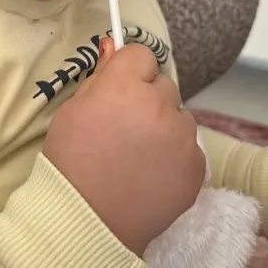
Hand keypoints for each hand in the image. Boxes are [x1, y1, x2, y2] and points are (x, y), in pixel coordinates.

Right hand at [43, 37, 205, 255]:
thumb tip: (113, 45)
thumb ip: (100, 77)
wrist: (88, 223)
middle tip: (123, 130)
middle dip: (147, 100)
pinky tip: (151, 175)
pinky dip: (174, 157)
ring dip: (163, 128)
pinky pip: (189, 148)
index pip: (141, 56)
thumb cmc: (70, 165)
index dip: (127, 73)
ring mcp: (182, 137)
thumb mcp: (72, 112)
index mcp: (124, 87)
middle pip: (162, 86)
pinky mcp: (196, 167)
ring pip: (179, 117)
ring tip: (137, 158)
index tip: (117, 92)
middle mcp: (160, 105)